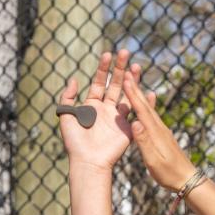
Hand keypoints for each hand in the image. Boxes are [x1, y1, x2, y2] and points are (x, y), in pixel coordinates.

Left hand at [58, 49, 133, 172]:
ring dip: (132, 81)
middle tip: (125, 52)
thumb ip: (67, 97)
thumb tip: (74, 79)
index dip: (103, 68)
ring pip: (127, 95)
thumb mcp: (66, 116)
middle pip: (115, 85)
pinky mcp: (128, 129)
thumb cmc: (75, 142)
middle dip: (119, 68)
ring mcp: (118, 119)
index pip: (99, 82)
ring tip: (136, 65)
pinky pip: (136, 113)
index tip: (107, 54)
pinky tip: (148, 90)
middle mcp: (106, 110)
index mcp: (92, 106)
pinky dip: (143, 102)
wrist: (88, 161)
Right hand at [122, 67, 198, 191]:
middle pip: (146, 105)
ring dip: (141, 95)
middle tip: (129, 72)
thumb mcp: (153, 160)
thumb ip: (144, 141)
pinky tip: (145, 105)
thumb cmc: (169, 173)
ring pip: (149, 109)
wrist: (187, 179)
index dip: (133, 95)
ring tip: (134, 83)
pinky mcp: (163, 135)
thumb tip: (135, 122)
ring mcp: (163, 131)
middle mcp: (160, 128)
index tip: (126, 79)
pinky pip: (152, 117)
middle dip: (136, 89)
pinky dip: (145, 107)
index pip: (141, 110)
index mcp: (155, 133)